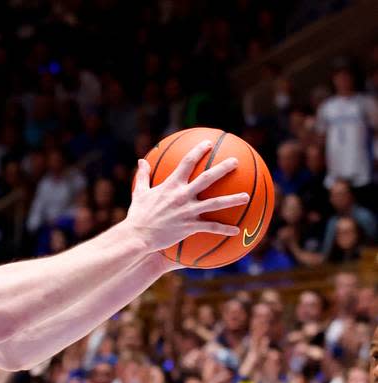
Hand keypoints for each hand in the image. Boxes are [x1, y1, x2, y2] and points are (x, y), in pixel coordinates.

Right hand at [126, 141, 246, 254]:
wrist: (138, 236)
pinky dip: (224, 229)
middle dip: (223, 168)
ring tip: (247, 197)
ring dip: (233, 199)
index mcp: (171, 185)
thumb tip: (140, 161)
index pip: (187, 162)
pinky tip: (236, 230)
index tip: (209, 143)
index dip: (199, 151)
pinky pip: (211, 227)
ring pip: (215, 203)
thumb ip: (143, 175)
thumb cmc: (137, 215)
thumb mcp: (139, 193)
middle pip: (207, 178)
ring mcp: (187, 211)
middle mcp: (182, 196)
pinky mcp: (190, 227)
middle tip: (236, 162)